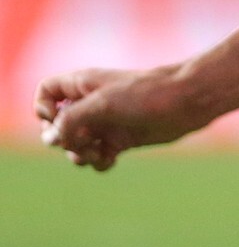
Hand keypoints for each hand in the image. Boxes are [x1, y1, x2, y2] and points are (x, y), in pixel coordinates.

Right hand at [35, 65, 211, 171]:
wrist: (188, 101)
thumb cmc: (147, 94)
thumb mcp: (103, 104)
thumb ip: (71, 120)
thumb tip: (52, 140)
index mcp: (83, 85)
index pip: (46, 93)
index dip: (42, 109)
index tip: (55, 118)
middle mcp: (91, 103)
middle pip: (56, 126)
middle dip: (64, 139)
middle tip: (84, 141)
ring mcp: (106, 122)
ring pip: (75, 145)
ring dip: (79, 155)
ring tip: (98, 153)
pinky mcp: (121, 139)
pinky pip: (97, 156)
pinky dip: (98, 161)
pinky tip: (111, 160)